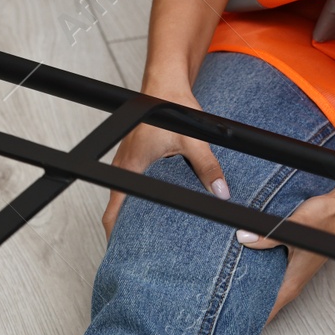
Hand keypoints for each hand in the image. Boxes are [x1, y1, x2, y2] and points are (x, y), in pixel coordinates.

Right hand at [102, 78, 227, 238]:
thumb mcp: (193, 141)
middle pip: (116, 206)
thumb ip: (208, 167)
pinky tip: (152, 205)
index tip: (120, 250)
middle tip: (135, 249)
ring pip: (122, 194)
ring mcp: (126, 160)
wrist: (165, 84)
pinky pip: (129, 182)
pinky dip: (135, 197)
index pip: (114, 209)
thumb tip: (220, 191)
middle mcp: (123, 165)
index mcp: (130, 166)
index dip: (114, 233)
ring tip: (143, 234)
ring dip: (129, 213)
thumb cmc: (171, 107)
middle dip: (123, 229)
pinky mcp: (133, 155)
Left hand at [238, 186, 334, 320]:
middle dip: (247, 307)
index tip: (236, 330)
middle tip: (224, 312)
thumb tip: (244, 238)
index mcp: (293, 281)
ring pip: (267, 286)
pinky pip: (270, 271)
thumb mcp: (291, 229)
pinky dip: (257, 272)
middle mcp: (292, 279)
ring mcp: (292, 269)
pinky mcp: (291, 257)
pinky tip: (244, 265)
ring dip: (251, 289)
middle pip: (265, 301)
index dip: (253, 322)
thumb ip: (266, 237)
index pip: (269, 311)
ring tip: (228, 292)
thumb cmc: (324, 223)